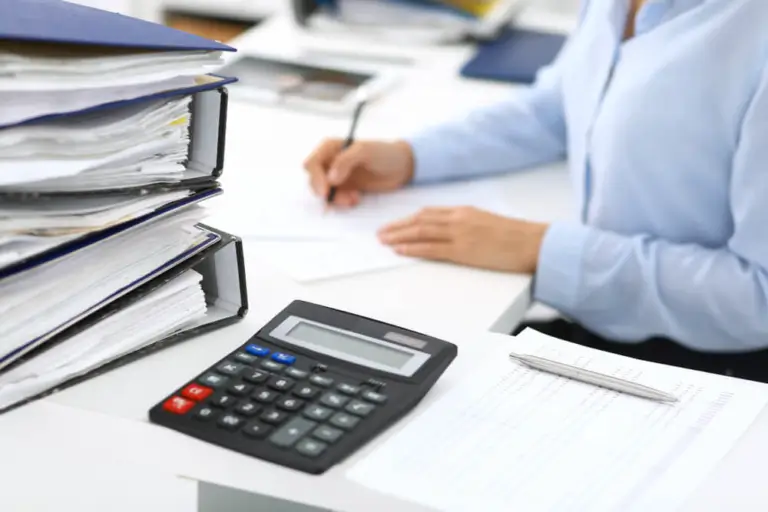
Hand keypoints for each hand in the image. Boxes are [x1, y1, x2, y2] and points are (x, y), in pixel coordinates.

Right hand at [303, 138, 414, 207]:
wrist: (402, 166)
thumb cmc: (385, 153)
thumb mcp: (365, 151)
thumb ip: (346, 161)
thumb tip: (330, 177)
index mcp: (331, 147)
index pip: (312, 163)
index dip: (316, 178)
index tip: (326, 191)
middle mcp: (330, 161)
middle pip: (314, 180)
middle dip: (326, 192)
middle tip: (344, 199)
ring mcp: (337, 176)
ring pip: (324, 192)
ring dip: (336, 199)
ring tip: (354, 199)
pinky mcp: (345, 188)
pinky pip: (335, 199)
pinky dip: (342, 202)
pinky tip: (356, 199)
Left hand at [377, 206, 548, 273]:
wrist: (534, 243)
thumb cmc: (517, 237)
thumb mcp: (489, 223)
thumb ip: (468, 225)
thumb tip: (452, 232)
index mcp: (465, 211)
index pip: (430, 212)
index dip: (409, 218)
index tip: (396, 223)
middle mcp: (459, 219)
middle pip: (420, 220)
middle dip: (398, 226)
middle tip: (381, 232)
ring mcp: (460, 234)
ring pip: (421, 232)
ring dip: (399, 236)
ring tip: (384, 241)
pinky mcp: (463, 251)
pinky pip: (432, 249)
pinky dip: (413, 248)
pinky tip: (401, 250)